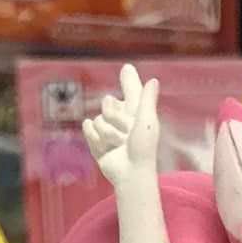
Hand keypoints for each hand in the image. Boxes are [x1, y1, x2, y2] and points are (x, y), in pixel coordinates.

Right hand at [82, 63, 160, 190]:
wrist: (130, 174)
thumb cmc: (143, 150)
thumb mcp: (147, 122)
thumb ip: (147, 99)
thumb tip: (154, 80)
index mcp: (137, 112)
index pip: (131, 90)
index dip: (129, 80)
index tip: (127, 69)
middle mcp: (122, 119)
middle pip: (107, 102)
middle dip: (114, 117)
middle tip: (126, 134)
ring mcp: (108, 130)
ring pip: (98, 119)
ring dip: (108, 134)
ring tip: (119, 146)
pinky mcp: (97, 141)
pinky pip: (88, 127)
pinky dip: (95, 138)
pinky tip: (106, 150)